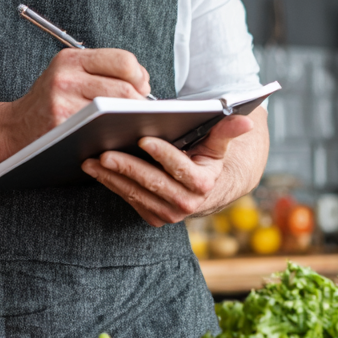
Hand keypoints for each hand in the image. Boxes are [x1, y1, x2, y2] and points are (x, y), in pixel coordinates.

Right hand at [0, 47, 149, 156]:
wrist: (14, 128)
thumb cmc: (48, 102)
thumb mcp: (67, 73)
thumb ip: (100, 71)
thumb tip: (142, 82)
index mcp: (71, 59)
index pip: (122, 60)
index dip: (140, 75)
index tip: (141, 86)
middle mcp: (65, 77)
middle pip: (124, 88)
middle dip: (139, 102)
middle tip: (139, 110)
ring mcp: (63, 103)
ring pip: (116, 109)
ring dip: (131, 118)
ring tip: (129, 120)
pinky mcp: (63, 127)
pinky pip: (102, 130)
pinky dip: (115, 132)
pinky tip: (114, 133)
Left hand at [81, 113, 255, 225]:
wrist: (206, 189)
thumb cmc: (207, 156)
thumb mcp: (217, 143)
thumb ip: (226, 131)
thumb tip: (246, 121)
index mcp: (204, 183)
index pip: (182, 169)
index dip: (163, 155)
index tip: (144, 140)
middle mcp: (187, 204)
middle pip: (154, 183)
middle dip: (128, 168)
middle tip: (105, 153)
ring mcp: (169, 213)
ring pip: (137, 194)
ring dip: (113, 179)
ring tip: (92, 162)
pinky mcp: (153, 216)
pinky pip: (130, 200)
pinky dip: (112, 186)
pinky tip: (97, 172)